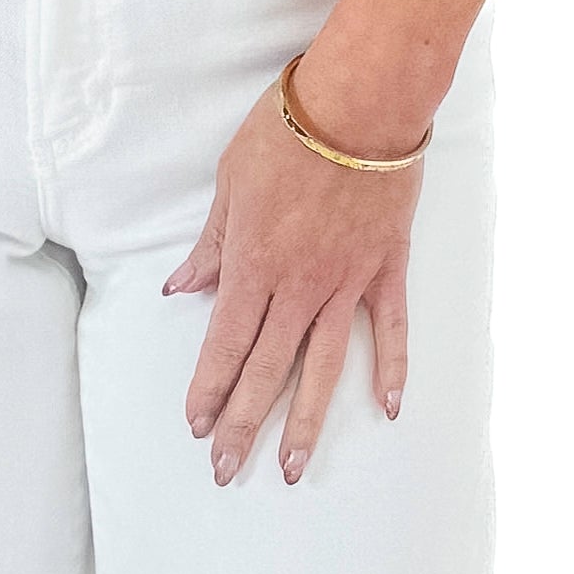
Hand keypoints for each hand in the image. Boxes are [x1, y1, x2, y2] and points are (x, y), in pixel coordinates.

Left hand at [162, 59, 430, 485]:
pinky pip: (389, 328)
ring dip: (305, 419)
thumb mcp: (232, 179)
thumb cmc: (288, 130)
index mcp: (255, 262)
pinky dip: (391, 369)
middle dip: (243, 422)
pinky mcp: (386, 268)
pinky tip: (388, 409)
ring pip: (323, 365)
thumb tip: (183, 286)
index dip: (209, 386)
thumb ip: (212, 242)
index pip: (226, 341)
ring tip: (294, 467)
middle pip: (268, 367)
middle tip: (226, 471)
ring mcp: (347, 281)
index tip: (195, 425)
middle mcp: (299, 285)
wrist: (359, 102)